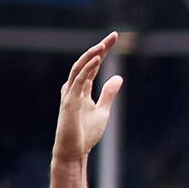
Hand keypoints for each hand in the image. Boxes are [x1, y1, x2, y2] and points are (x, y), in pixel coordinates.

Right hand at [54, 34, 121, 165]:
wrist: (74, 151)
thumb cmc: (86, 133)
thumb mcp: (103, 110)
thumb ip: (108, 93)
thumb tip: (118, 77)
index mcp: (82, 88)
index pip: (93, 65)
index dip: (103, 52)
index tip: (114, 39)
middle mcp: (74, 88)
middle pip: (86, 63)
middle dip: (99, 49)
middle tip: (113, 36)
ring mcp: (70, 94)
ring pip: (79, 69)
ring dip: (92, 56)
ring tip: (104, 44)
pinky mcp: (69, 102)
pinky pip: (78, 82)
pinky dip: (87, 70)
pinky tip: (96, 60)